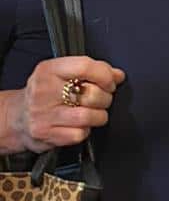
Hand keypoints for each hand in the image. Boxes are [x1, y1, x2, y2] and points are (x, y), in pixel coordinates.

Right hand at [10, 56, 125, 151]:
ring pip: (89, 116)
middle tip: (101, 100)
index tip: (110, 82)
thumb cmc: (46, 94)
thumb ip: (91, 72)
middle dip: (105, 98)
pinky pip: (80, 134)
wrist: (18, 118)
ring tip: (92, 113)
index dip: (105, 75)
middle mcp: (44, 90)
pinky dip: (85, 131)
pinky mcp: (47, 134)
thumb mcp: (62, 75)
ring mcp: (44, 114)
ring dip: (98, 116)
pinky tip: (78, 126)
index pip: (84, 66)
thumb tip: (118, 75)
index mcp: (49, 70)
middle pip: (92, 94)